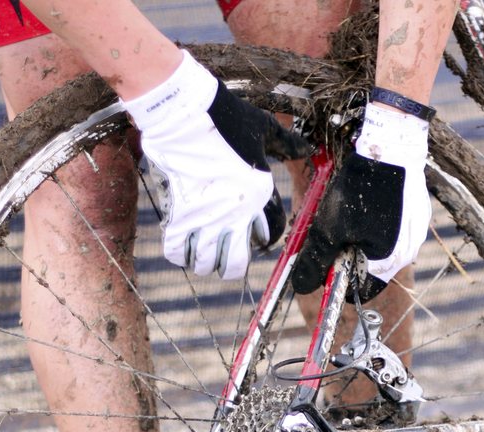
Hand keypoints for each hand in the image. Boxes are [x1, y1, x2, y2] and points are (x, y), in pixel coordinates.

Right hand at [123, 50, 285, 278]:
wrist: (182, 112)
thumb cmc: (225, 117)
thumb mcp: (264, 129)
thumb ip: (286, 145)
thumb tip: (306, 149)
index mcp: (259, 193)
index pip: (270, 233)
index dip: (265, 238)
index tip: (255, 237)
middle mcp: (234, 212)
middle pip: (237, 262)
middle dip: (233, 265)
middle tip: (227, 258)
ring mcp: (205, 217)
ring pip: (206, 262)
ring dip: (206, 262)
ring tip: (204, 254)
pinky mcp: (177, 214)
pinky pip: (178, 250)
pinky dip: (181, 254)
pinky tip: (183, 246)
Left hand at [291, 103, 430, 297]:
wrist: (392, 142)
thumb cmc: (360, 187)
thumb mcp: (328, 227)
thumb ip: (315, 260)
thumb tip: (301, 287)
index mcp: (389, 263)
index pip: (359, 290)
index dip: (336, 278)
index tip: (322, 258)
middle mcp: (408, 253)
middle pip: (368, 266)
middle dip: (346, 252)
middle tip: (331, 228)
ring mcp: (416, 231)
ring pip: (380, 244)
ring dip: (360, 233)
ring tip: (349, 207)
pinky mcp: (418, 210)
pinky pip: (394, 224)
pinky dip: (376, 216)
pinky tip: (368, 196)